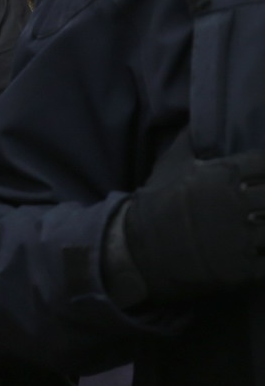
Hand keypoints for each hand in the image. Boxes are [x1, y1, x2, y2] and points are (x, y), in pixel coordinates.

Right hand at [124, 149, 264, 300]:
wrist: (135, 249)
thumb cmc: (155, 204)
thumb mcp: (168, 164)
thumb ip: (188, 140)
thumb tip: (194, 117)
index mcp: (223, 176)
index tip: (260, 179)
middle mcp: (235, 204)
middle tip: (259, 205)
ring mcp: (239, 238)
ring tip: (259, 226)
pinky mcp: (239, 268)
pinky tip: (260, 252)